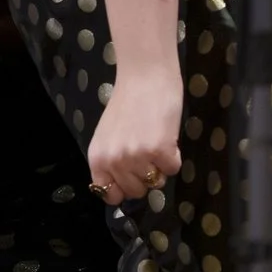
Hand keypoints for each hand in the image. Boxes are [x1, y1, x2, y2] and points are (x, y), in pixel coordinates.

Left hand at [88, 68, 183, 205]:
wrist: (144, 77)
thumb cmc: (126, 103)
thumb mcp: (108, 136)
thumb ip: (111, 160)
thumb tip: (120, 187)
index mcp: (97, 158)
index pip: (109, 194)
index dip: (123, 188)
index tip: (132, 177)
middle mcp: (114, 161)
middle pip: (135, 192)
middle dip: (144, 177)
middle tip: (147, 153)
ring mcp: (137, 157)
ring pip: (156, 183)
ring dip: (160, 166)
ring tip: (156, 141)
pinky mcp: (160, 151)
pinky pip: (174, 169)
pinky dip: (174, 156)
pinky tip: (167, 137)